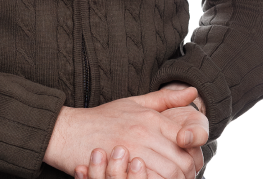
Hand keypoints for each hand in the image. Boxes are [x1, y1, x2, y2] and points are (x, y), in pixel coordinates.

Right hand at [44, 87, 206, 178]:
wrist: (69, 131)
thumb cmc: (102, 118)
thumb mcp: (134, 102)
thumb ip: (165, 99)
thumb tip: (194, 92)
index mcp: (150, 118)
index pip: (187, 140)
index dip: (193, 154)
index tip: (189, 161)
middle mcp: (143, 133)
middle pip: (180, 161)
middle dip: (186, 173)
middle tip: (182, 176)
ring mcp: (131, 153)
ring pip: (168, 175)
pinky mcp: (119, 169)